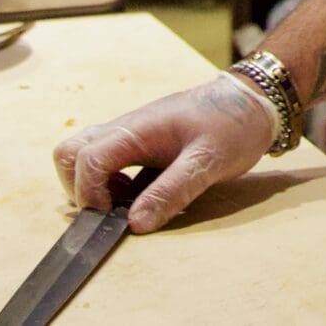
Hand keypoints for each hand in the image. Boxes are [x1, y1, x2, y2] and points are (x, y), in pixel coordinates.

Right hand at [54, 75, 274, 232]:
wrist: (254, 101)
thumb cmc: (233, 125)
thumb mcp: (207, 162)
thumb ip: (171, 192)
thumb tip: (134, 224)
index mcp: (137, 129)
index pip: (85, 159)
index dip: (89, 194)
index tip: (114, 217)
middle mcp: (126, 128)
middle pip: (70, 153)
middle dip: (80, 187)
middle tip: (114, 209)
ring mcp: (131, 133)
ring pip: (85, 155)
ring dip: (95, 185)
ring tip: (130, 202)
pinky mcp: (140, 142)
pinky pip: (107, 159)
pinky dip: (110, 181)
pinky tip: (141, 194)